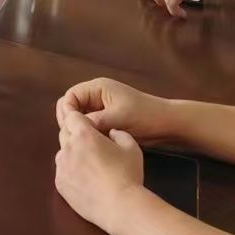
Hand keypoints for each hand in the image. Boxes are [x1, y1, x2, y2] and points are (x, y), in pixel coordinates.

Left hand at [54, 97, 145, 234]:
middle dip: (76, 135)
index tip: (93, 129)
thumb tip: (110, 133)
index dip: (82, 121)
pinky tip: (86, 180)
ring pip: (62, 152)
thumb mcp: (131, 146)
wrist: (121, 207)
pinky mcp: (59, 184)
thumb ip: (119, 133)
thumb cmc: (128, 175)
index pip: (73, 116)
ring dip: (72, 153)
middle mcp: (68, 148)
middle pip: (65, 132)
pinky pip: (62, 171)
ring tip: (90, 166)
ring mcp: (61, 167)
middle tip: (93, 147)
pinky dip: (70, 171)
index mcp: (83, 135)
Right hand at [58, 77, 174, 144]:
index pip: (70, 96)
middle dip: (72, 121)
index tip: (71, 129)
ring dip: (81, 130)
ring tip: (82, 144)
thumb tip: (76, 128)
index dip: (67, 112)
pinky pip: (90, 127)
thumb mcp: (118, 117)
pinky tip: (91, 146)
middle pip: (73, 107)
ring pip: (81, 119)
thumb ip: (96, 120)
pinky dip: (89, 135)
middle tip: (74, 139)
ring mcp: (101, 109)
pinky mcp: (107, 121)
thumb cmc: (144, 116)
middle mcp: (96, 96)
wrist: (167, 124)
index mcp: (97, 88)